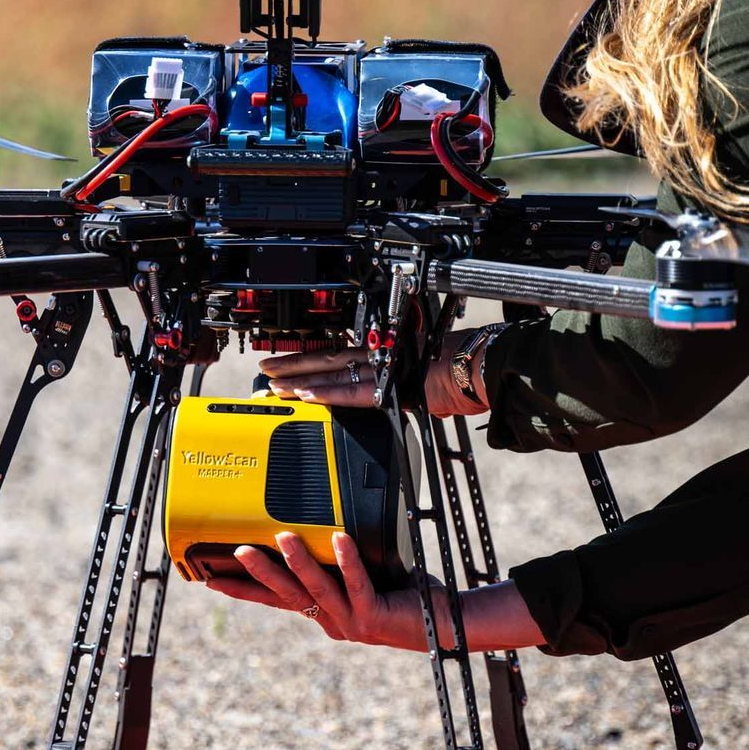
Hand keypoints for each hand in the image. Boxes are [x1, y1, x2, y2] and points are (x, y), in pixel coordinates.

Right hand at [203, 531, 449, 651]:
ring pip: (317, 589)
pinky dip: (347, 560)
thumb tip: (321, 522)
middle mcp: (333, 621)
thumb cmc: (407, 596)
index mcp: (325, 613)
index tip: (212, 578)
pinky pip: (358, 583)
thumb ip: (340, 562)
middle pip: (288, 596)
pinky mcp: (375, 617)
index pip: (276, 601)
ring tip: (282, 537)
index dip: (244, 590)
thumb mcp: (365, 577)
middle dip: (259, 573)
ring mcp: (352, 622)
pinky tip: (339, 539)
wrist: (444, 624)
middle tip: (235, 552)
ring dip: (297, 563)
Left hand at [259, 329, 490, 415]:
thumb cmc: (461, 372)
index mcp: (386, 354)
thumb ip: (400, 386)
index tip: (290, 365)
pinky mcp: (388, 386)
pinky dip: (327, 394)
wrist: (481, 369)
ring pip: (331, 373)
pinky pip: (351, 392)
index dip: (312, 360)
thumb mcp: (422, 377)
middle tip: (267, 370)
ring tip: (275, 385)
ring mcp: (382, 369)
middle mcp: (379, 357)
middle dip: (294, 366)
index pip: (340, 357)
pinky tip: (304, 395)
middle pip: (327, 360)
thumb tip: (395, 395)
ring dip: (300, 380)